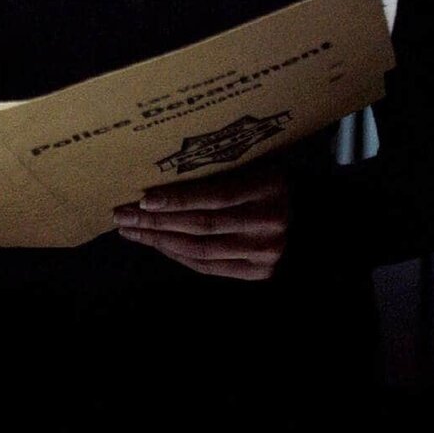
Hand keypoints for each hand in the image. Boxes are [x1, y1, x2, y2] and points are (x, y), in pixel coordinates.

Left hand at [113, 160, 288, 280]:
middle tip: (122, 214)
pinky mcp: (260, 272)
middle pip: (202, 225)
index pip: (215, 197)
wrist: (311, 215)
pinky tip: (157, 243)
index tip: (143, 198)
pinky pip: (208, 266)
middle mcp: (269, 222)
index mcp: (268, 186)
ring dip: (160, 240)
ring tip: (132, 230)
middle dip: (156, 221)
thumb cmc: (269, 180)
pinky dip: (178, 255)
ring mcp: (266, 251)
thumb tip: (160, 170)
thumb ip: (220, 166)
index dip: (177, 199)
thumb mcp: (253, 161)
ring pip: (200, 249)